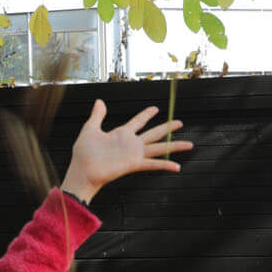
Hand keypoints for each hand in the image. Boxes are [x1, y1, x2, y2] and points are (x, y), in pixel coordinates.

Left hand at [62, 98, 189, 202]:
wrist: (82, 171)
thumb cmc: (83, 153)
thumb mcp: (90, 129)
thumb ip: (97, 116)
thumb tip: (99, 101)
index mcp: (121, 134)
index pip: (137, 121)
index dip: (146, 114)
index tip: (156, 108)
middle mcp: (130, 143)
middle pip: (154, 133)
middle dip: (167, 127)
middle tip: (180, 122)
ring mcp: (134, 154)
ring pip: (159, 147)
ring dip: (174, 145)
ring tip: (189, 144)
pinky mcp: (134, 164)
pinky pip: (153, 164)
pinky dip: (165, 165)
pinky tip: (177, 166)